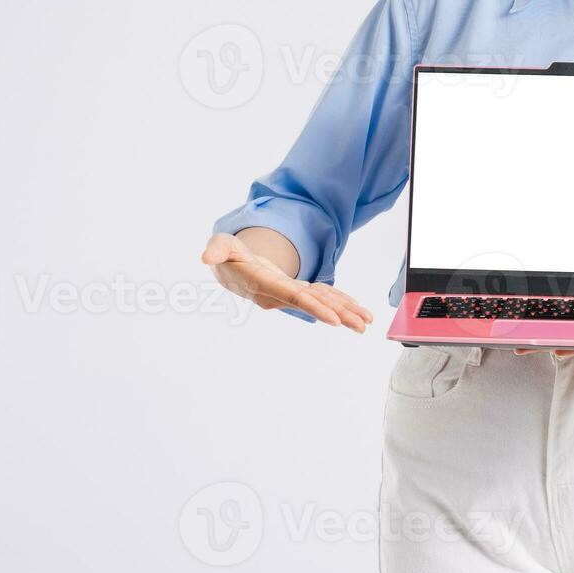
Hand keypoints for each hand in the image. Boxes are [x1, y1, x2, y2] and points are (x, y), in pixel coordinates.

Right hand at [201, 232, 372, 332]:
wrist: (229, 268)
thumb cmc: (226, 256)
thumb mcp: (220, 246)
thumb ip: (216, 249)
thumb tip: (207, 256)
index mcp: (265, 284)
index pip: (293, 297)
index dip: (315, 308)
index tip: (335, 320)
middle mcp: (279, 294)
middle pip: (313, 305)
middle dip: (338, 315)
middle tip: (361, 326)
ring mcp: (288, 294)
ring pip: (320, 302)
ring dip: (344, 311)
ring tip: (366, 322)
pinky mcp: (294, 290)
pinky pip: (319, 296)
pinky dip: (338, 301)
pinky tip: (356, 309)